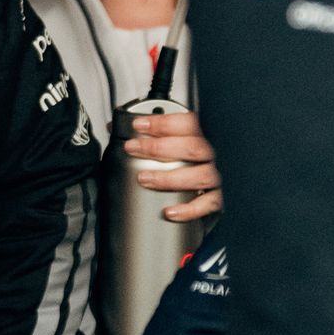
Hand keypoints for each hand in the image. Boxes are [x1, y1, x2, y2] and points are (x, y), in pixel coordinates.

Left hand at [121, 107, 221, 224]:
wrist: (213, 186)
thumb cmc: (188, 157)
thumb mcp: (173, 138)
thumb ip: (151, 133)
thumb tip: (116, 127)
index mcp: (202, 135)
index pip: (188, 123)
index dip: (163, 123)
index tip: (139, 125)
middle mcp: (211, 155)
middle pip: (191, 148)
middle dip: (157, 148)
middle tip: (133, 148)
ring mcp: (216, 176)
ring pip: (199, 176)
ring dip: (168, 178)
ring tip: (144, 178)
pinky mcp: (217, 199)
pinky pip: (208, 205)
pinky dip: (189, 210)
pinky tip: (170, 211)